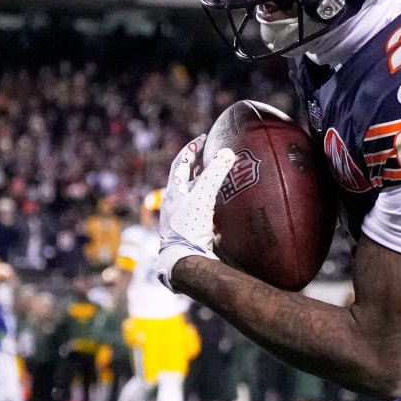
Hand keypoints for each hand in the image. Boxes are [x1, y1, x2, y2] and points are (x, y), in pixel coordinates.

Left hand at [150, 136, 235, 288]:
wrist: (185, 261)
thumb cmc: (190, 227)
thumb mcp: (203, 196)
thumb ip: (214, 174)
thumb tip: (227, 152)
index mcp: (173, 193)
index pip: (180, 164)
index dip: (191, 149)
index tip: (203, 138)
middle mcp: (175, 205)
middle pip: (185, 179)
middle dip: (197, 165)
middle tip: (211, 154)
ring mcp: (182, 219)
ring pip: (192, 194)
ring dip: (203, 183)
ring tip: (217, 175)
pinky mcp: (191, 231)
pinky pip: (200, 209)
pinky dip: (210, 200)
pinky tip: (220, 203)